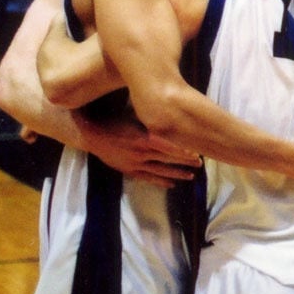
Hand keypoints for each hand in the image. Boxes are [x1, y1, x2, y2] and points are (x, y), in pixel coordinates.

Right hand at [78, 112, 201, 188]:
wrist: (92, 134)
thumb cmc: (115, 119)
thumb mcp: (135, 115)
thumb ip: (153, 117)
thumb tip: (174, 109)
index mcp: (143, 138)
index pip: (168, 146)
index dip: (183, 151)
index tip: (197, 153)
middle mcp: (141, 153)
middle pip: (167, 159)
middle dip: (185, 162)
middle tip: (200, 164)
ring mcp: (134, 164)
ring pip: (160, 171)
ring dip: (177, 173)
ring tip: (191, 176)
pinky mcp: (128, 170)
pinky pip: (147, 178)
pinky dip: (160, 181)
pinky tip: (171, 184)